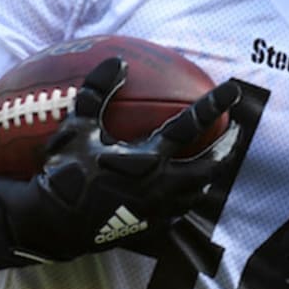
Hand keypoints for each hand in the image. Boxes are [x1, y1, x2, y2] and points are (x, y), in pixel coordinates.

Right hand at [0, 57, 240, 268]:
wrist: (52, 224)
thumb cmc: (63, 172)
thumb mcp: (76, 126)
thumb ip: (96, 91)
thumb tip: (117, 61)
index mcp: (147, 159)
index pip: (190, 126)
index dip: (213, 105)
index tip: (232, 90)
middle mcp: (160, 186)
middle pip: (210, 165)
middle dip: (227, 146)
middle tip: (236, 131)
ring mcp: (159, 210)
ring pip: (199, 190)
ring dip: (211, 171)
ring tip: (216, 157)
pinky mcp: (152, 228)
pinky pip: (182, 210)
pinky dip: (191, 194)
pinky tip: (188, 187)